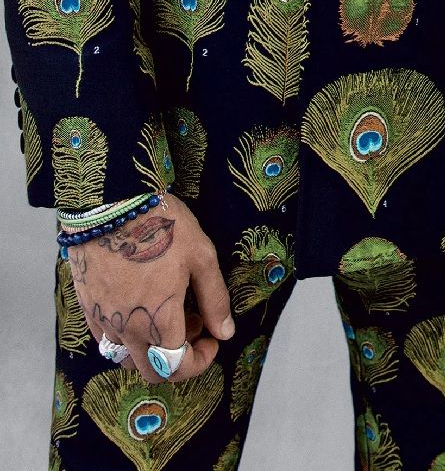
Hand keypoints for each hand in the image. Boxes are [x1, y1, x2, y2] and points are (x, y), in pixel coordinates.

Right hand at [65, 195, 234, 383]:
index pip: (177, 368)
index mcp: (159, 321)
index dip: (200, 361)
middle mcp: (127, 330)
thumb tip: (226, 332)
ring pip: (126, 356)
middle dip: (177, 357)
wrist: (111, 204)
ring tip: (167, 309)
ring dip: (151, 345)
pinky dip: (126, 334)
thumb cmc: (161, 226)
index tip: (212, 339)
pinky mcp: (88, 306)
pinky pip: (105, 338)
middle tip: (193, 322)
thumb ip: (214, 299)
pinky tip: (139, 305)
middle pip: (151, 370)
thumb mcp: (201, 256)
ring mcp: (103, 320)